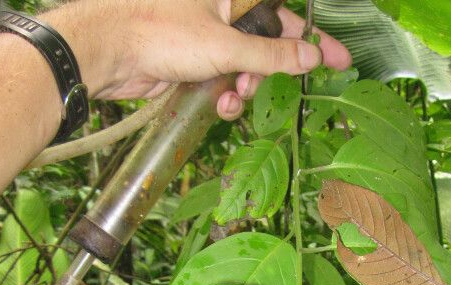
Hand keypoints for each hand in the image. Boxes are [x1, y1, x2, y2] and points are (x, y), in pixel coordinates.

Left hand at [47, 1, 350, 118]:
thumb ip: (271, 55)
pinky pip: (224, 81)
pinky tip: (218, 105)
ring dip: (244, 90)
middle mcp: (224, 13)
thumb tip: (310, 56)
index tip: (339, 60)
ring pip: (245, 69)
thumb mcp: (225, 47)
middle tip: (256, 90)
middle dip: (266, 74)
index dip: (312, 39)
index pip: (285, 15)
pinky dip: (225, 97)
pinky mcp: (195, 62)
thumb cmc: (163, 34)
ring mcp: (209, 38)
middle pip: (266, 46)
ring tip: (230, 99)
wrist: (111, 54)